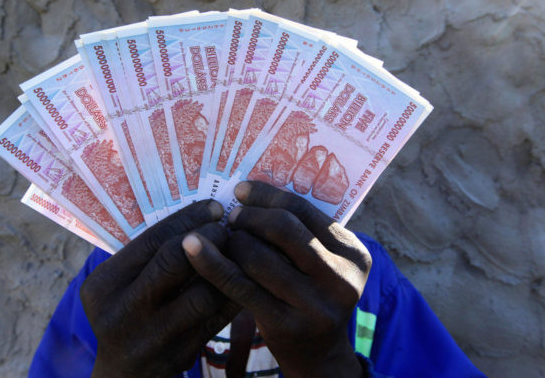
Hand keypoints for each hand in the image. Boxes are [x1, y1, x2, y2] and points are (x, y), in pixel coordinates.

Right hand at [80, 200, 240, 377]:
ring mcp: (150, 338)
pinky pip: (216, 319)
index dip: (188, 219)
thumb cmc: (127, 311)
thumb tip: (199, 214)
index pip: (152, 240)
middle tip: (228, 228)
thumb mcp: (121, 284)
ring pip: (202, 294)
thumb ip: (148, 256)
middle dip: (209, 239)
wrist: (123, 373)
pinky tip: (244, 278)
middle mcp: (122, 312)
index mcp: (103, 286)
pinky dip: (233, 294)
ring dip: (226, 268)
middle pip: (174, 262)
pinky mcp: (178, 355)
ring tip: (239, 251)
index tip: (214, 208)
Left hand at [182, 181, 371, 377]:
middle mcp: (341, 278)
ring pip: (259, 256)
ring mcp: (315, 305)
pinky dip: (212, 263)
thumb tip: (248, 192)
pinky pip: (240, 285)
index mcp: (353, 253)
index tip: (240, 190)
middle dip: (250, 217)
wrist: (318, 354)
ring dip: (233, 241)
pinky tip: (192, 249)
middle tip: (231, 218)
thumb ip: (300, 232)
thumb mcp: (320, 263)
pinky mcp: (286, 325)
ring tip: (224, 239)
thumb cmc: (310, 295)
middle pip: (283, 228)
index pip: (304, 210)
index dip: (267, 195)